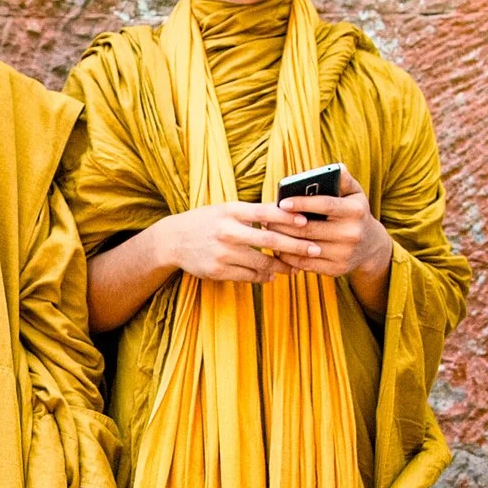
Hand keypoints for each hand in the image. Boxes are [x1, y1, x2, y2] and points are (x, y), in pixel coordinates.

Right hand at [149, 202, 322, 283]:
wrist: (173, 240)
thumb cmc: (206, 221)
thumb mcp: (226, 209)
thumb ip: (252, 212)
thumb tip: (286, 215)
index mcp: (231, 211)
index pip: (265, 212)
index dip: (288, 218)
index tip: (307, 222)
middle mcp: (227, 231)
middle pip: (269, 240)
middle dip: (295, 246)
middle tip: (314, 250)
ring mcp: (222, 253)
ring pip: (261, 262)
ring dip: (281, 266)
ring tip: (295, 267)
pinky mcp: (217, 270)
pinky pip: (247, 276)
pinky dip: (262, 277)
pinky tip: (271, 275)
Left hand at [276, 169, 391, 278]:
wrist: (371, 247)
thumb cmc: (355, 214)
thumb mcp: (356, 194)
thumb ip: (344, 180)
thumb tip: (335, 168)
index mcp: (355, 211)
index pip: (326, 205)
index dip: (303, 203)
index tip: (282, 202)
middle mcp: (351, 233)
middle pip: (309, 229)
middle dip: (284, 223)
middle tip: (264, 217)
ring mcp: (344, 254)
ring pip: (304, 247)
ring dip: (282, 240)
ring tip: (267, 230)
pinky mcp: (336, 269)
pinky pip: (305, 263)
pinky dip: (288, 256)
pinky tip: (277, 247)